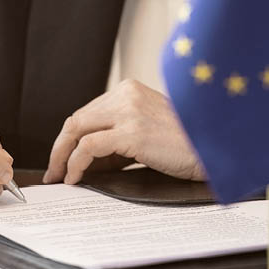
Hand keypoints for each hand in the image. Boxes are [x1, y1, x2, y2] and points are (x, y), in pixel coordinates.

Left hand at [43, 79, 205, 184]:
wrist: (214, 149)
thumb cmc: (184, 145)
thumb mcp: (144, 134)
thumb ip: (115, 142)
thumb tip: (84, 163)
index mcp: (129, 90)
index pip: (87, 113)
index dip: (69, 138)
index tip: (62, 159)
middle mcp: (126, 95)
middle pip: (76, 119)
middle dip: (60, 148)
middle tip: (54, 171)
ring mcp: (128, 111)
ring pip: (77, 129)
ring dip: (62, 156)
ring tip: (61, 177)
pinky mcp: (131, 131)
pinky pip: (89, 147)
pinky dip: (75, 163)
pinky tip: (75, 177)